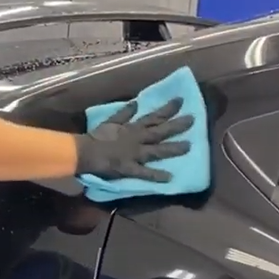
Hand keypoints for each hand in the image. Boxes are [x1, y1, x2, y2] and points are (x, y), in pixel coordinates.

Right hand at [73, 98, 193, 180]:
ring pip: (157, 150)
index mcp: (132, 128)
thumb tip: (136, 102)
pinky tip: (170, 178)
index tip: (181, 101)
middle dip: (177, 125)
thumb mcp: (110, 121)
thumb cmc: (96, 136)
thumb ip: (124, 113)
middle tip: (193, 119)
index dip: (168, 109)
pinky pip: (145, 173)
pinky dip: (157, 175)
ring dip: (173, 148)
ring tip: (189, 146)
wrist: (85, 152)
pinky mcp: (130, 168)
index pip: (154, 116)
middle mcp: (137, 139)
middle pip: (160, 131)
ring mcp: (135, 154)